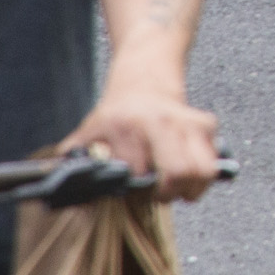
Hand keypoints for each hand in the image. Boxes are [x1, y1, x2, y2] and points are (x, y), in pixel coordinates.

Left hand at [58, 81, 220, 201]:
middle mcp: (162, 122)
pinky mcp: (207, 124)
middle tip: (159, 195)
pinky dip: (202, 173)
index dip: (135, 191)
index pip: (139, 174)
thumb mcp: (88, 132)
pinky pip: (213, 161)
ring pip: (204, 169)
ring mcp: (189, 122)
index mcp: (128, 127)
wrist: (143, 80)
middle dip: (169, 192)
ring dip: (192, 187)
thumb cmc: (113, 114)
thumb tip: (61, 186)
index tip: (130, 193)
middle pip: (180, 172)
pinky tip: (186, 171)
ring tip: (177, 188)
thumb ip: (76, 158)